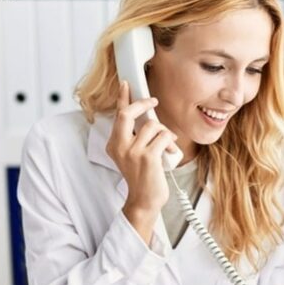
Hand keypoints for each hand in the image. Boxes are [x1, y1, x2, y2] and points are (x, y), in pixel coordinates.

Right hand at [106, 81, 179, 243]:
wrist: (145, 200)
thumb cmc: (142, 177)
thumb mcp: (133, 154)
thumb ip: (136, 136)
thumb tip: (148, 116)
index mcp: (114, 144)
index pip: (117, 116)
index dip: (122, 98)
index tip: (126, 84)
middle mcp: (119, 146)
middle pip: (127, 114)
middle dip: (142, 104)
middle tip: (153, 101)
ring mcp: (133, 152)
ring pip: (152, 126)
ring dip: (164, 132)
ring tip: (165, 144)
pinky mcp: (147, 157)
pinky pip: (163, 137)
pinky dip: (169, 142)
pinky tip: (169, 152)